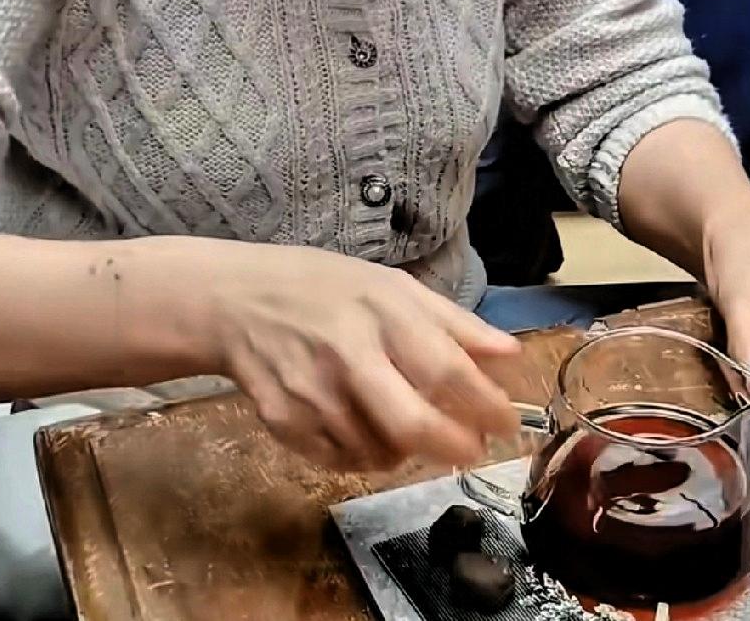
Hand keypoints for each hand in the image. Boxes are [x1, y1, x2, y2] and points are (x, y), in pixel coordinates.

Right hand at [195, 244, 521, 471]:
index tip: (508, 424)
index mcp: (382, 312)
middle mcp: (348, 353)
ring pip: (380, 451)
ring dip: (406, 449)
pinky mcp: (285, 423)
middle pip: (412, 423)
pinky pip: (342, 461)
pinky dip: (364, 454)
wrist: (238, 300)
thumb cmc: (327, 289)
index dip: (484, 404)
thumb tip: (511, 355)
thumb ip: (453, 323)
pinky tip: (364, 427)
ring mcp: (313, 393)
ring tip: (404, 422)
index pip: (446, 368)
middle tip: (471, 450)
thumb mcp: (392, 287)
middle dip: (452, 446)